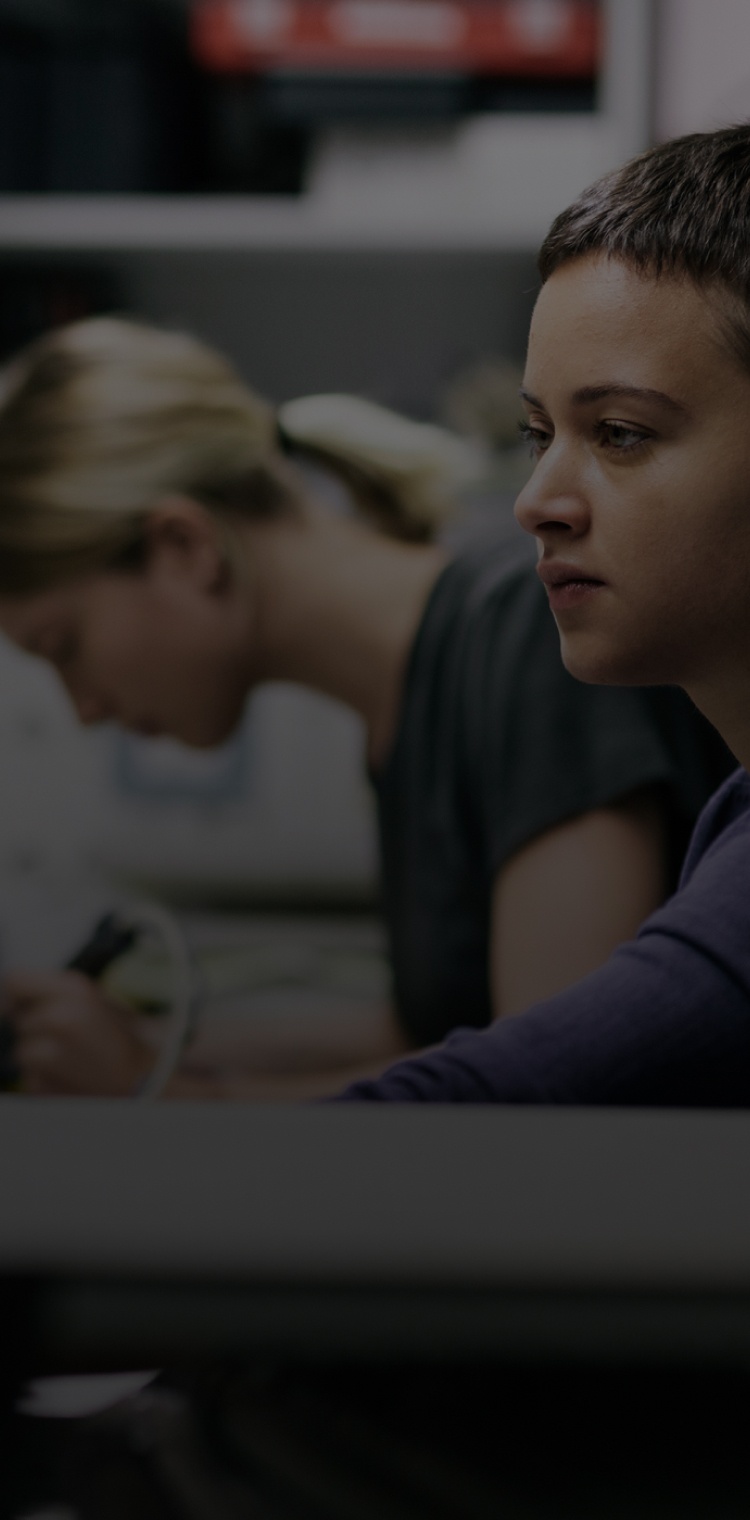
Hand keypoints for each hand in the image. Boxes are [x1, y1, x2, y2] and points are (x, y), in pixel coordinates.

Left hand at [1, 971, 153, 1095]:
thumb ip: (57, 992)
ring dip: (38, 1056)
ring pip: (22, 1050)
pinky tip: (70, 1077)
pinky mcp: (42, 1083)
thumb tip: (14, 995)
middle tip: (66, 1038)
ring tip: (70, 1060)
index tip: (19, 1005)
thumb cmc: (123, 1042)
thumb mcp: (97, 1000)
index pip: (14, 981)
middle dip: (35, 1029)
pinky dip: (43, 1079)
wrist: (144, 1084)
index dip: (14, 994)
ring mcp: (48, 1053)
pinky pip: (28, 1076)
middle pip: (19, 1019)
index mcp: (74, 990)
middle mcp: (58, 1017)